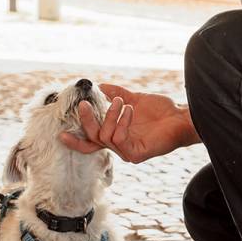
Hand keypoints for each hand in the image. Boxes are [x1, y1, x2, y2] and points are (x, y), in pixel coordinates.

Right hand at [59, 83, 199, 163]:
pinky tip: (129, 110)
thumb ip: (115, 94)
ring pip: (105, 136)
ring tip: (121, 102)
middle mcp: (119, 146)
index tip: (61, 133)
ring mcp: (127, 152)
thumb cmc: (160, 111)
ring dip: (110, 116)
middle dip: (87, 120)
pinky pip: (119, 139)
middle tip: (84, 104)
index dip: (76, 140)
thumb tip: (99, 85)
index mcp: (116, 135)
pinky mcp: (137, 154)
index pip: (91, 141)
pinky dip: (121, 122)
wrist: (180, 117)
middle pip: (93, 138)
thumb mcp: (133, 99)